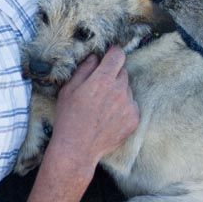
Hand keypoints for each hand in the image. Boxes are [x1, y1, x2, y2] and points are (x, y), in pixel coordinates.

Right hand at [46, 46, 139, 166]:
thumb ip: (83, 70)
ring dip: (118, 92)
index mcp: (102, 79)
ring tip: (102, 107)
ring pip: (127, 90)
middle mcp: (120, 90)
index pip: (118, 55)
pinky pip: (131, 106)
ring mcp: (129, 105)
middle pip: (123, 72)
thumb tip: (94, 57)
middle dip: (112, 75)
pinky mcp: (134, 119)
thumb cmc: (68, 118)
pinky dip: (123, 108)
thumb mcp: (68, 90)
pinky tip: (108, 118)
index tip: (109, 56)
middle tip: (99, 88)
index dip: (113, 53)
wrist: (77, 148)